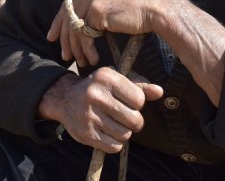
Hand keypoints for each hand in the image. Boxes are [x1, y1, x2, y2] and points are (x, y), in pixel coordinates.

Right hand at [37, 68, 163, 152]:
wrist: (65, 98)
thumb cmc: (97, 87)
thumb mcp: (116, 79)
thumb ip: (139, 86)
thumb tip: (159, 92)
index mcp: (106, 77)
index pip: (139, 99)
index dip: (138, 103)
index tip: (129, 102)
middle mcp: (96, 95)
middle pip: (134, 120)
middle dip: (135, 121)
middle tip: (127, 117)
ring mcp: (89, 115)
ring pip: (125, 135)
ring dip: (125, 132)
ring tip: (116, 123)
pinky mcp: (85, 133)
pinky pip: (114, 146)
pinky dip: (116, 142)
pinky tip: (109, 132)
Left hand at [47, 0, 164, 66]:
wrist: (158, 8)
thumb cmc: (144, 8)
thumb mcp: (118, 1)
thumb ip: (102, 5)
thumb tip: (90, 19)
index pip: (70, 2)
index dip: (59, 21)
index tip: (53, 36)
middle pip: (68, 14)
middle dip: (64, 37)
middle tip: (64, 54)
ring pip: (74, 26)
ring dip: (76, 47)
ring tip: (80, 61)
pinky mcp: (97, 10)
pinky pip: (84, 33)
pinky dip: (86, 48)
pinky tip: (92, 58)